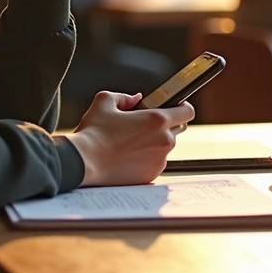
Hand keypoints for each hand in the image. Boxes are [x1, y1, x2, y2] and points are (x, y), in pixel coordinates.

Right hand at [66, 92, 194, 186]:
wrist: (84, 162)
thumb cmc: (94, 132)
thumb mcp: (105, 102)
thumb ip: (124, 97)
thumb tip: (135, 99)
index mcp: (157, 120)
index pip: (187, 111)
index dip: (183, 106)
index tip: (176, 106)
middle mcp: (164, 141)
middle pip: (178, 129)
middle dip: (167, 124)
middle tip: (146, 124)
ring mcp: (159, 160)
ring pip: (165, 147)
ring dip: (155, 142)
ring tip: (131, 142)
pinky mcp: (151, 175)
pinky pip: (155, 163)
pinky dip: (147, 158)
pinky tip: (128, 156)